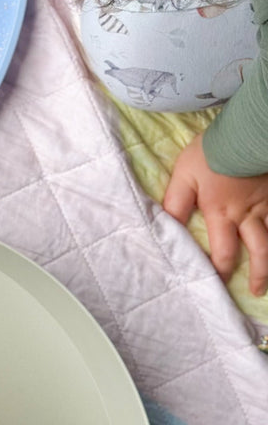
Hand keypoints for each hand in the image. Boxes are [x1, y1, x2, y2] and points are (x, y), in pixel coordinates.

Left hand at [163, 133, 267, 295]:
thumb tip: (166, 228)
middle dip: (258, 275)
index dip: (219, 271)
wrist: (246, 133)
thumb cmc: (211, 153)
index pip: (221, 252)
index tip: (216, 286)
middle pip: (257, 253)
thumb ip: (175, 203)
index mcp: (222, 214)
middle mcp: (248, 216)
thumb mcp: (184, 177)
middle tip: (255, 291)